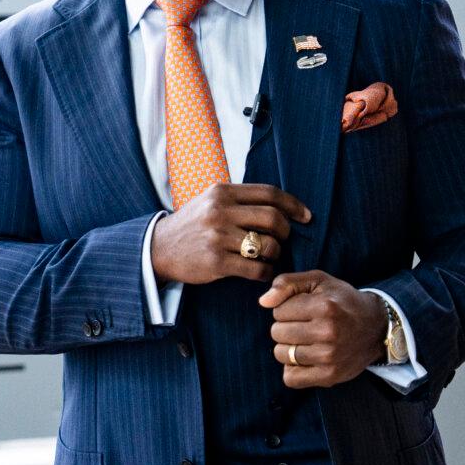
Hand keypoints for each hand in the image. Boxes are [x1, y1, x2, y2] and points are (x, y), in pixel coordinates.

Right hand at [150, 183, 310, 284]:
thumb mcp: (210, 201)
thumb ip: (240, 199)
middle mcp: (220, 211)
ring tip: (269, 257)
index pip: (269, 193)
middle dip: (286, 232)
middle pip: (273, 218)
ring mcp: (217, 237)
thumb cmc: (192, 225)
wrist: (158, 248)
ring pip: (267, 245)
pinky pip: (256, 269)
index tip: (305, 216)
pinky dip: (265, 272)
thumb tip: (281, 206)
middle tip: (283, 240)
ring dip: (276, 254)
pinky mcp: (216, 262)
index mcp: (221, 192)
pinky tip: (261, 272)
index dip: (293, 205)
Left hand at [259, 270, 386, 388]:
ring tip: (307, 340)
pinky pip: (291, 378)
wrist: (377, 327)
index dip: (286, 308)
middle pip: (277, 333)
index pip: (278, 311)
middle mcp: (327, 332)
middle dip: (286, 327)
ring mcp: (329, 357)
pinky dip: (292, 369)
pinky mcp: (330, 376)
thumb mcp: (317, 281)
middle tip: (305, 325)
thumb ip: (286, 283)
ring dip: (288, 347)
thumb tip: (263, 302)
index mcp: (324, 307)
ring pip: (281, 354)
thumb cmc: (341, 301)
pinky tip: (305, 358)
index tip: (303, 309)